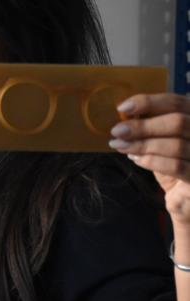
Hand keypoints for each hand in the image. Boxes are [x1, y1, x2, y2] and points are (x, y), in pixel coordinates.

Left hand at [109, 93, 189, 226]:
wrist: (187, 199)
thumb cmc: (174, 163)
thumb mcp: (161, 139)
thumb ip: (150, 125)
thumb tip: (125, 114)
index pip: (176, 102)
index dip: (148, 102)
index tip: (122, 108)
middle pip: (178, 122)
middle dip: (143, 126)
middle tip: (117, 131)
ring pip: (176, 145)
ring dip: (142, 145)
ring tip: (120, 146)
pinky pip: (176, 166)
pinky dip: (152, 161)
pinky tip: (136, 160)